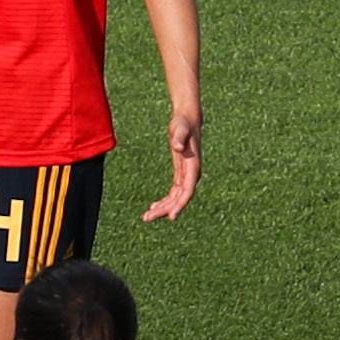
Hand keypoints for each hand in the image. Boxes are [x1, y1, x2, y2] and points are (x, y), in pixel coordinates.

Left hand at [140, 104, 201, 221]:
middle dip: (165, 210)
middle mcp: (192, 174)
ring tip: (146, 217)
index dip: (180, 205)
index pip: (187, 191)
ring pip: (176, 198)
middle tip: (147, 218)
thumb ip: (179, 136)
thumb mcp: (180, 128)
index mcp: (193, 167)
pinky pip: (173, 193)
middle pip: (179, 198)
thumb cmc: (184, 123)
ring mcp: (186, 176)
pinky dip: (165, 201)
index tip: (171, 216)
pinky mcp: (180, 174)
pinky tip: (153, 207)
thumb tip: (177, 146)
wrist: (188, 120)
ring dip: (163, 208)